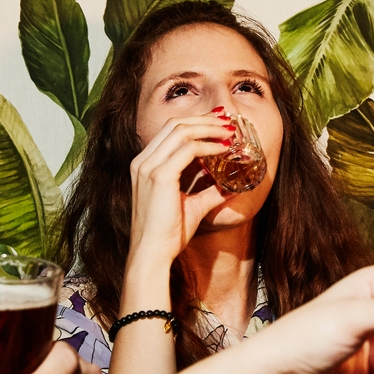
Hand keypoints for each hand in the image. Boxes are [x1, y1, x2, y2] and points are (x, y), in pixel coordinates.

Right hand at [124, 110, 240, 283]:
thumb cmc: (168, 234)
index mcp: (144, 165)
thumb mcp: (192, 206)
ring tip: (228, 132)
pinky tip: (223, 149)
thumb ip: (208, 193)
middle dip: (204, 119)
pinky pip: (188, 149)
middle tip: (227, 122)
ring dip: (208, 128)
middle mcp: (143, 161)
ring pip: (181, 130)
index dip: (196, 123)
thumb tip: (230, 186)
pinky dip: (208, 145)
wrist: (152, 254)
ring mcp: (148, 167)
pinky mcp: (159, 176)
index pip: (170, 131)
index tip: (219, 124)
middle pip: (175, 124)